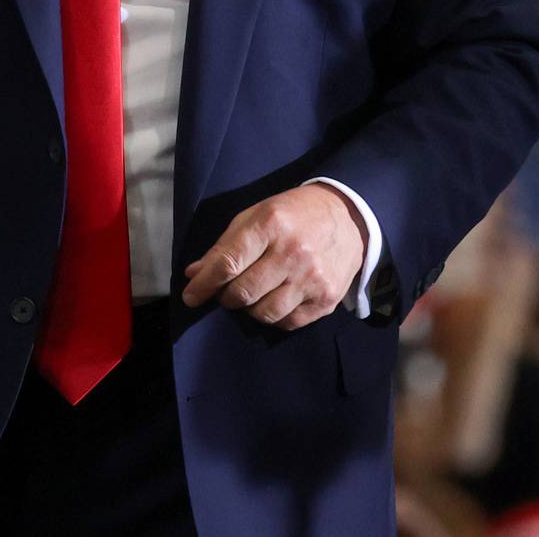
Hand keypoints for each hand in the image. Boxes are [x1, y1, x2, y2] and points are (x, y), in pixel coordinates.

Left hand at [181, 182, 366, 329]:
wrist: (348, 217)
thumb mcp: (254, 216)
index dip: (204, 284)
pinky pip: (288, 323)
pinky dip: (273, 318)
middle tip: (224, 293)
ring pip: (265, 313)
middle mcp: (293, 253)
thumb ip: (224, 246)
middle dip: (225, 297)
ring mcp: (313, 278)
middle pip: (244, 292)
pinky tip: (272, 302)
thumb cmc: (292, 215)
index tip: (190, 296)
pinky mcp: (327, 299)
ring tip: (249, 296)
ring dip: (248, 309)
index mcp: (270, 225)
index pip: (228, 263)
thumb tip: (194, 274)